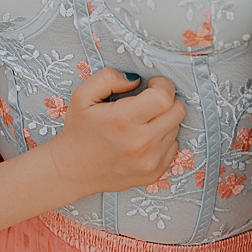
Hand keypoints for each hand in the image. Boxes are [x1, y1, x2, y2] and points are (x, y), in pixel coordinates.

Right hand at [40, 69, 184, 195]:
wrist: (73, 170)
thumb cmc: (79, 131)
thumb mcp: (82, 95)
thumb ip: (108, 78)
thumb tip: (136, 80)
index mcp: (124, 121)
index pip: (165, 98)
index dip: (162, 85)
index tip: (152, 85)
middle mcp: (141, 143)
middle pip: (178, 111)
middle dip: (166, 100)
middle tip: (148, 102)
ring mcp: (150, 161)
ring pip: (176, 128)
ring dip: (163, 120)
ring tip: (140, 123)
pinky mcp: (155, 173)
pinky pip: (173, 146)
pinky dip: (162, 139)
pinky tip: (142, 139)